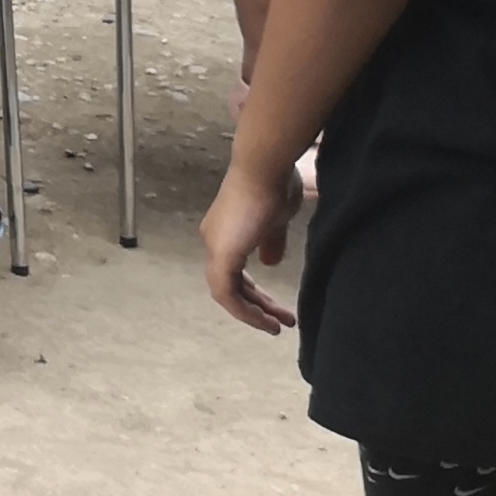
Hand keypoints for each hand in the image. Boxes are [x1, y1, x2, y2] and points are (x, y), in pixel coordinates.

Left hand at [201, 160, 300, 334]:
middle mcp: (215, 240)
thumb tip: (269, 262)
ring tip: (276, 327)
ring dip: (252, 313)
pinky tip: (263, 320)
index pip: (235, 271)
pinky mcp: (222, 255)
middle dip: (257, 306)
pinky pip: (226, 293)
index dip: (254, 292)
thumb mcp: (276, 220)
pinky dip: (243, 310)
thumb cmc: (274, 186)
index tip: (276, 307)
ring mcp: (216, 247)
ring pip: (227, 293)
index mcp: (225, 232)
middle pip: (232, 284)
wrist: (264, 168)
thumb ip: (270, 242)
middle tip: (281, 322)